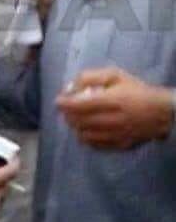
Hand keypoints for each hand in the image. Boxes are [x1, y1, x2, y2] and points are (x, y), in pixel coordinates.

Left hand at [56, 68, 172, 150]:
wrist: (163, 112)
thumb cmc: (136, 90)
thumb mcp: (115, 75)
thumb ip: (90, 78)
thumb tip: (70, 88)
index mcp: (113, 100)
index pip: (79, 105)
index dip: (64, 103)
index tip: (59, 100)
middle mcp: (114, 120)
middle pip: (79, 121)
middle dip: (67, 114)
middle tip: (66, 108)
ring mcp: (117, 135)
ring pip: (84, 134)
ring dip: (75, 126)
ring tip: (76, 118)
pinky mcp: (120, 146)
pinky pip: (94, 145)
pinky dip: (85, 137)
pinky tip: (86, 129)